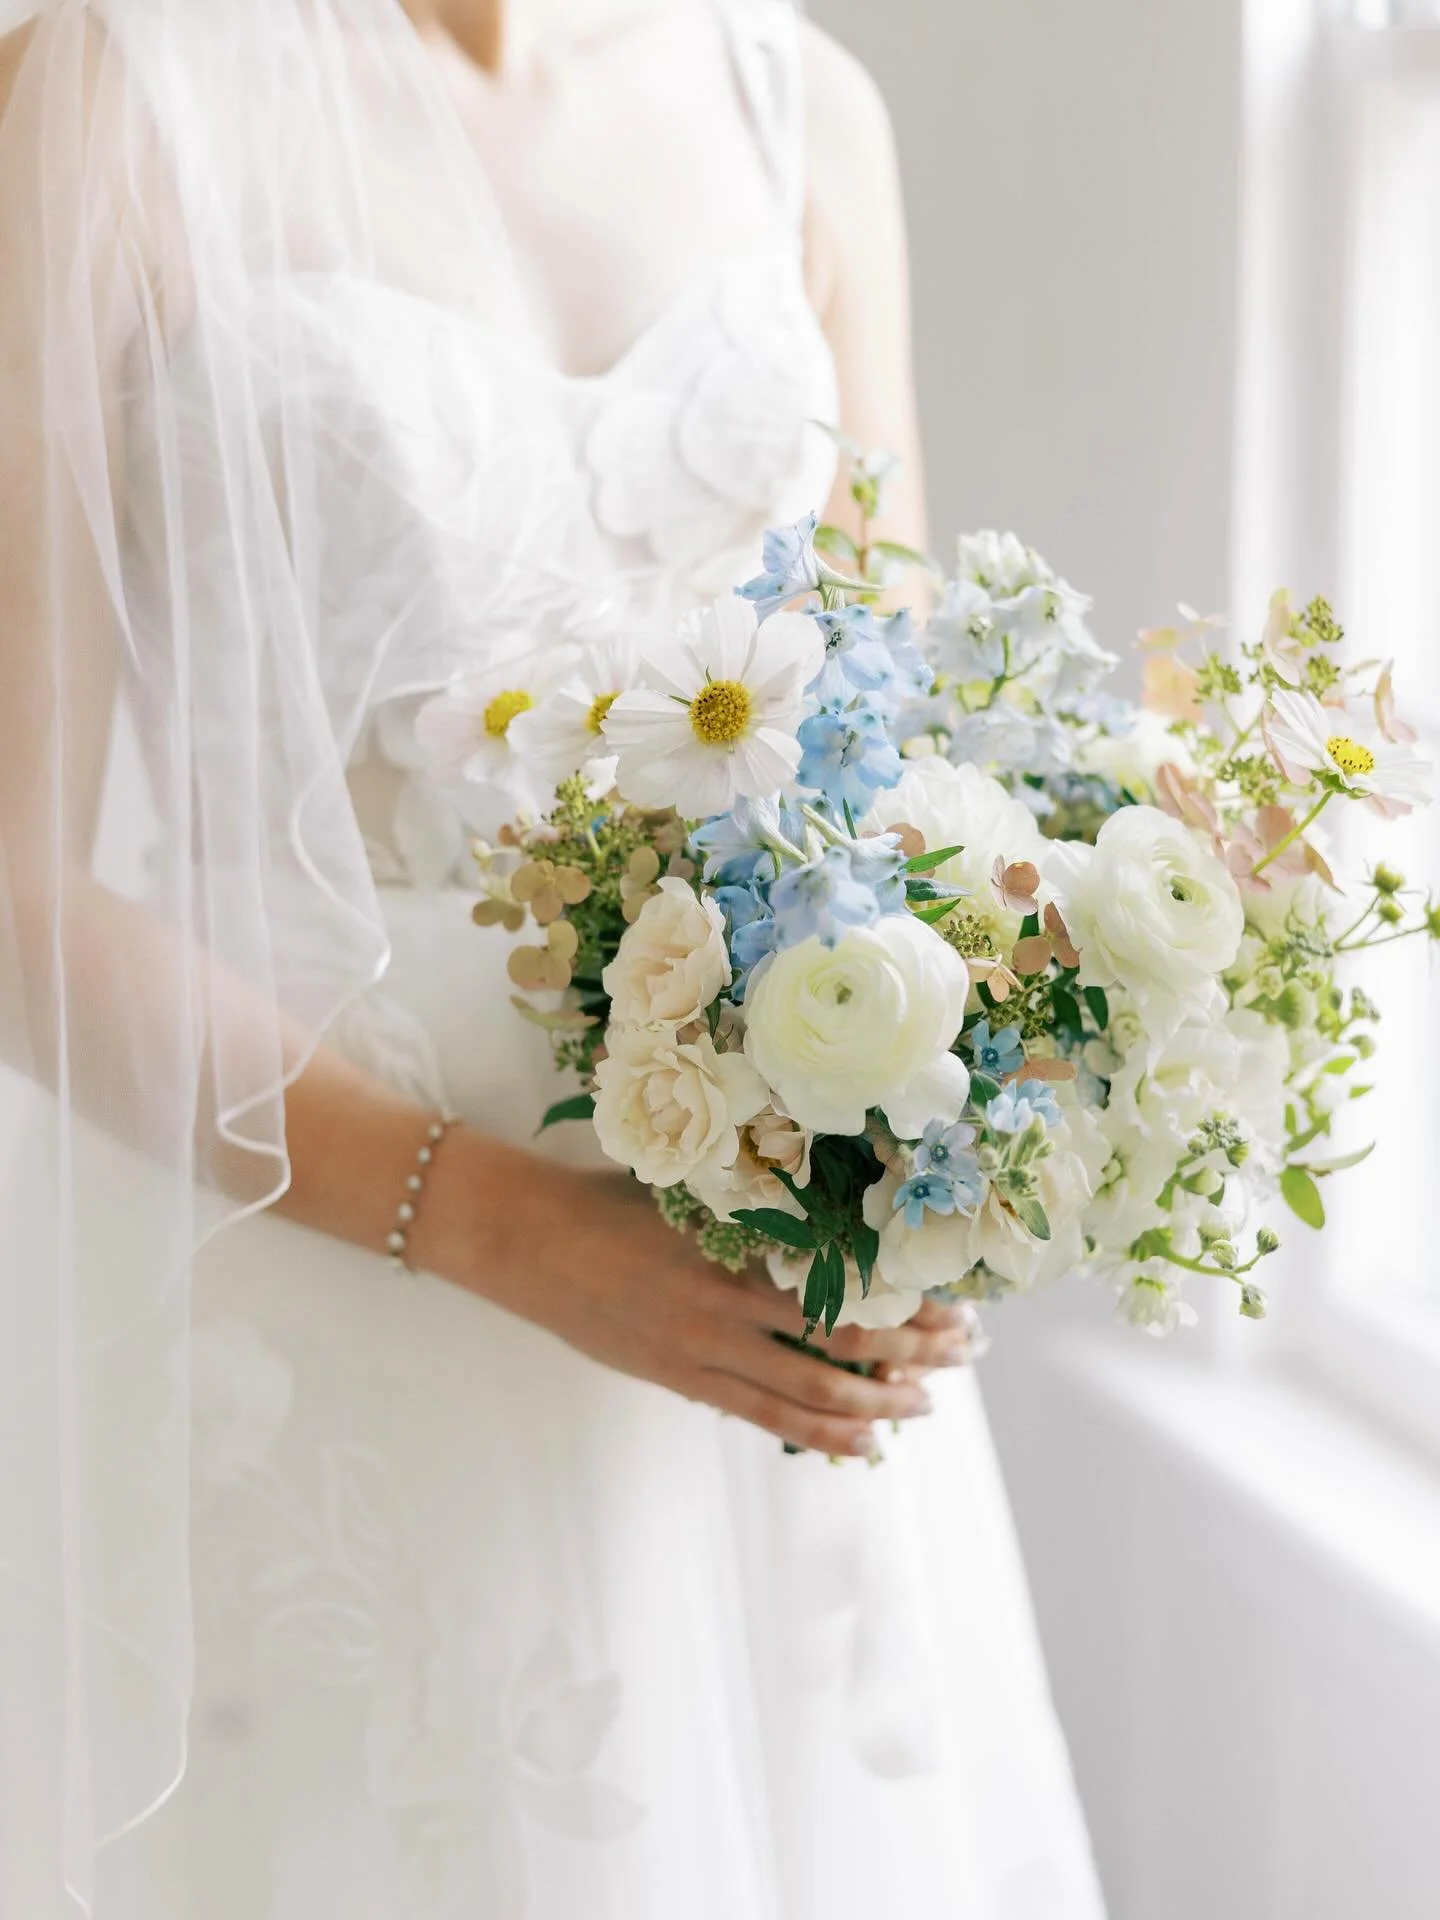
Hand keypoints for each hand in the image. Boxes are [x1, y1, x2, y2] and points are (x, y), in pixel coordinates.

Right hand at [455, 1156, 980, 1457]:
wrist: (525, 1238)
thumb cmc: (609, 1198)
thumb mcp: (692, 1191)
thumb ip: (759, 1214)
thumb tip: (838, 1222)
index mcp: (735, 1245)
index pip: (847, 1281)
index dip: (906, 1300)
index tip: (953, 1300)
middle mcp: (727, 1303)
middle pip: (843, 1340)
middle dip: (912, 1352)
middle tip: (962, 1353)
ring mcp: (703, 1349)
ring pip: (811, 1390)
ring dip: (876, 1401)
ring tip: (923, 1405)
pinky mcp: (681, 1379)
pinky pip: (764, 1417)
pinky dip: (819, 1433)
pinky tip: (859, 1441)